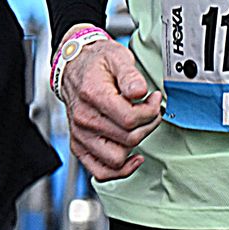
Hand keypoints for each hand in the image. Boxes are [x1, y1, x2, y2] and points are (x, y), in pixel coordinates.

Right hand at [57, 34, 162, 180]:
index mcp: (92, 95)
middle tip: (151, 110)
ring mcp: (80, 135)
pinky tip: (133, 157)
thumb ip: (130, 75)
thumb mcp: (117, 57)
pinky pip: (100, 171)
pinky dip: (120, 170)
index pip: (129, 118)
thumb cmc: (96, 62)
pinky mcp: (79, 146)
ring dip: (136, 144)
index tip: (154, 99)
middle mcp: (84, 119)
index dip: (150, 111)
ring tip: (140, 126)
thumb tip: (140, 92)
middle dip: (148, 124)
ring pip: (117, 158)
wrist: (74, 67)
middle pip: (128, 138)